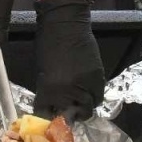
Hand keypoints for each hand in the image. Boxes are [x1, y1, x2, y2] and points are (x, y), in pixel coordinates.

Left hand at [32, 0, 105, 121]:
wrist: (65, 24)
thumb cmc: (47, 45)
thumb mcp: (42, 72)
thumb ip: (48, 92)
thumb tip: (54, 105)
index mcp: (49, 90)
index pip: (48, 114)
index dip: (50, 116)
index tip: (52, 116)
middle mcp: (69, 91)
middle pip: (74, 114)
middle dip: (71, 115)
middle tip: (69, 112)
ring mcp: (86, 84)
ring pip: (90, 106)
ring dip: (84, 106)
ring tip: (80, 102)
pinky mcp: (98, 76)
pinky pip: (98, 93)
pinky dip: (93, 95)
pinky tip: (87, 91)